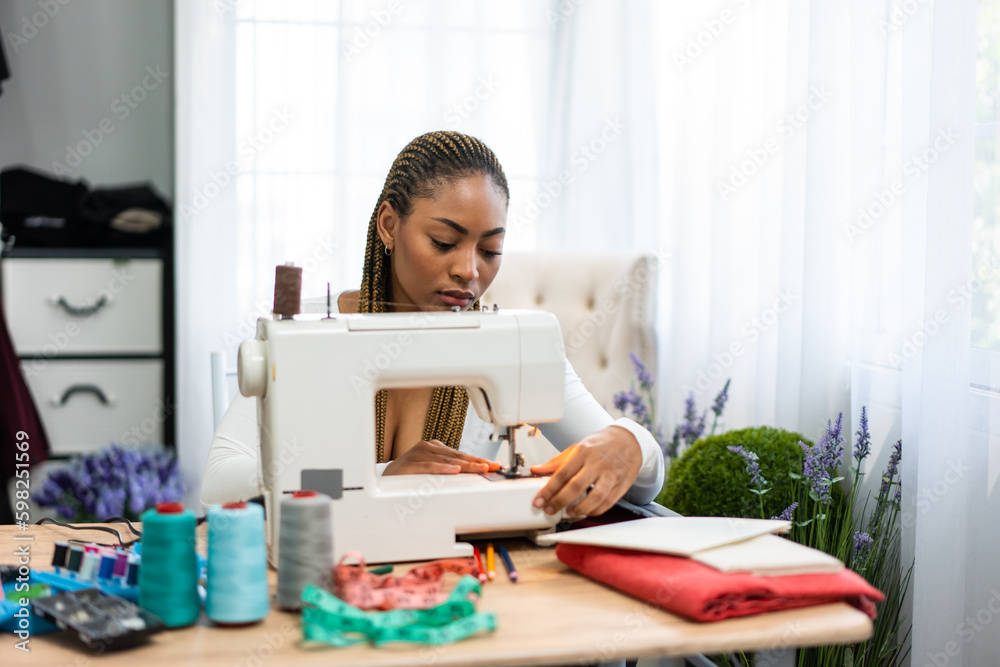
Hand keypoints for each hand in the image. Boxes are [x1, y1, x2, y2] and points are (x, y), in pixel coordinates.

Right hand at [383, 440, 501, 475]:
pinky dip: (443, 468)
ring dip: (466, 465)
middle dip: (477, 463)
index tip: (494, 466)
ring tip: (481, 469)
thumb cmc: (410, 477)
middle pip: (458, 456)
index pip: (462, 454)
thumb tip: (473, 475)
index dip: (479, 460)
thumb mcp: (433, 472)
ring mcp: (419, 454)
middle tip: (492, 467)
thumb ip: (449, 470)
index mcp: (435, 448)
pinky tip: (455, 470)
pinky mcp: (411, 464)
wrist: (382, 482)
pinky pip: (430, 466)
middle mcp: (428, 448)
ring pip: (448, 460)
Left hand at [529, 426, 641, 516]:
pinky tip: (586, 511)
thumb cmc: (601, 444)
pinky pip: (607, 503)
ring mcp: (611, 475)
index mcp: (583, 452)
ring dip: (579, 509)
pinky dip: (595, 511)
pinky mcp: (621, 485)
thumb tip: (537, 470)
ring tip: (569, 512)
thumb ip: (557, 462)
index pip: (562, 473)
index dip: (548, 490)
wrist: (628, 440)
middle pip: (576, 486)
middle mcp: (597, 463)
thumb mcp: (577, 447)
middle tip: (549, 509)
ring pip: (595, 498)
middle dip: (560, 502)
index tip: (539, 501)